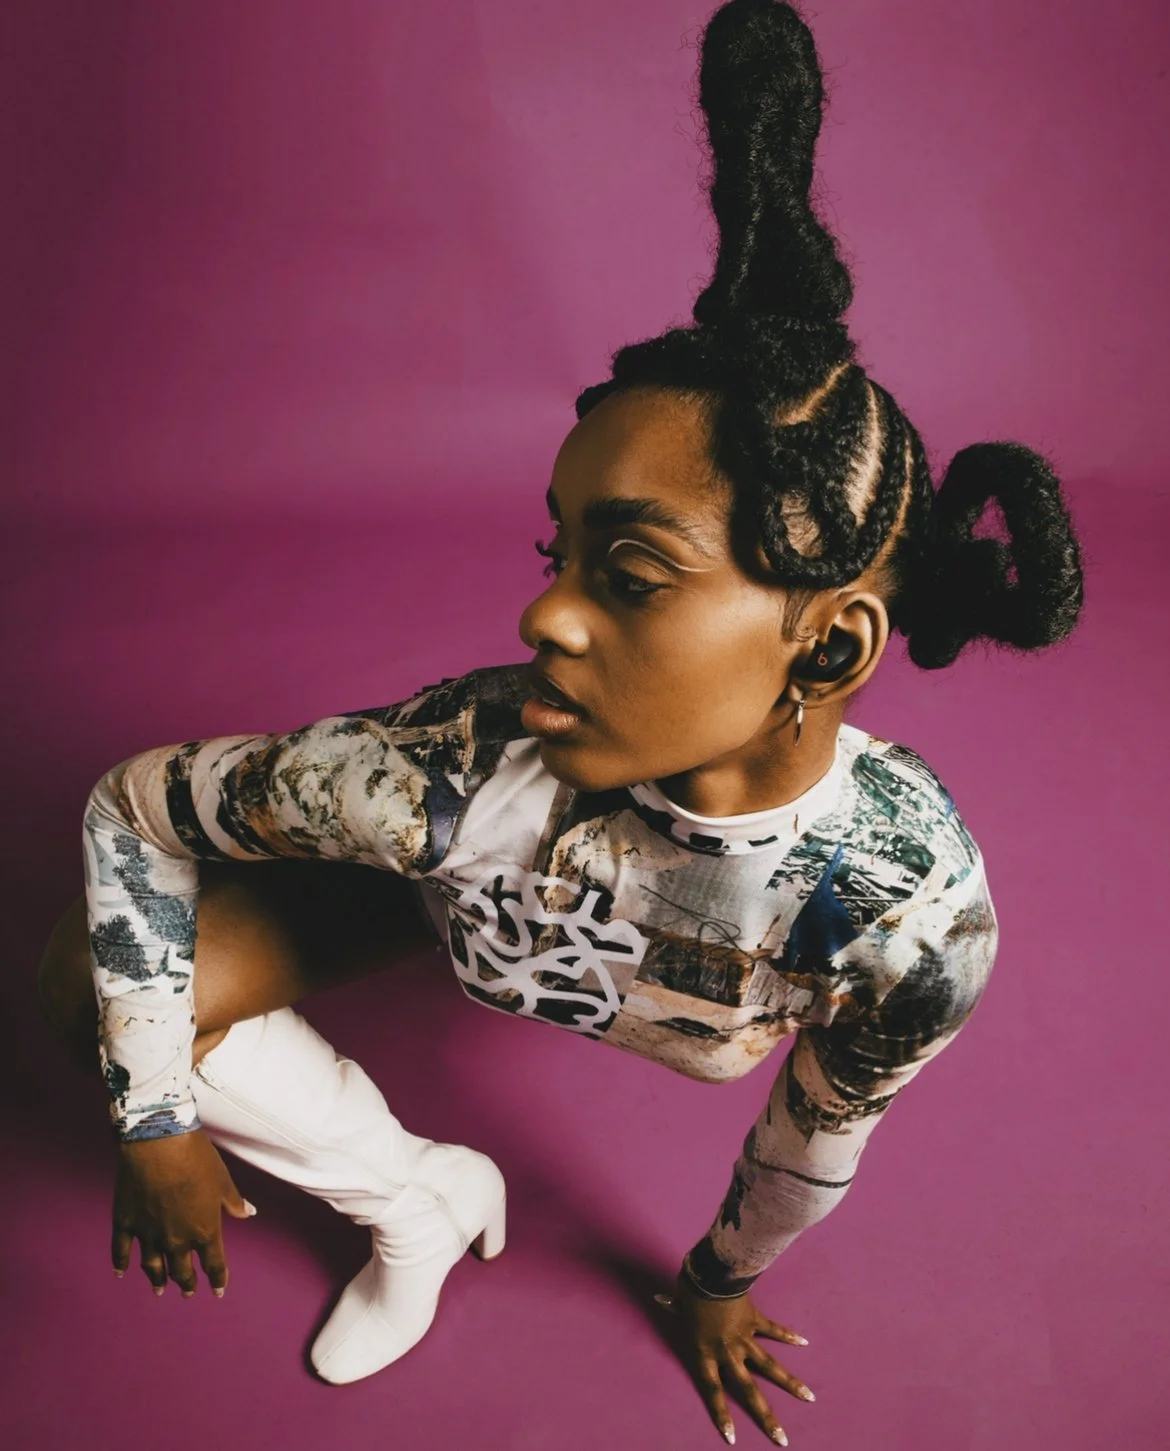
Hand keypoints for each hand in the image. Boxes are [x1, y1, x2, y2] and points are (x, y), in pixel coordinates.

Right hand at [112, 1129, 255, 1297]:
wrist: (160, 1143)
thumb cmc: (197, 1158)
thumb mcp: (223, 1180)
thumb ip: (233, 1201)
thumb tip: (248, 1213)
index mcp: (205, 1230)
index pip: (213, 1264)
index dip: (217, 1278)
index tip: (218, 1290)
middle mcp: (176, 1240)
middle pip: (182, 1271)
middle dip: (187, 1283)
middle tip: (188, 1291)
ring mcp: (148, 1234)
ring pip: (153, 1266)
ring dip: (157, 1280)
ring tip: (159, 1290)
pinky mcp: (126, 1223)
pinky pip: (121, 1251)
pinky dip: (121, 1264)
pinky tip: (122, 1273)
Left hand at [655, 1270, 813, 1445]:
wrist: (712, 1272)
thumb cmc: (690, 1290)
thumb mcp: (679, 1305)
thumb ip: (674, 1309)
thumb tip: (660, 1300)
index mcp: (705, 1353)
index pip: (713, 1392)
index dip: (721, 1415)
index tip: (732, 1438)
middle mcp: (727, 1352)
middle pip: (748, 1390)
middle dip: (766, 1416)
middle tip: (782, 1438)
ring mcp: (744, 1337)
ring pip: (770, 1366)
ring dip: (790, 1382)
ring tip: (809, 1397)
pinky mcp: (755, 1320)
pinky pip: (773, 1330)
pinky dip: (787, 1335)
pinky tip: (804, 1342)